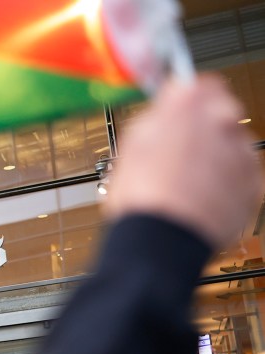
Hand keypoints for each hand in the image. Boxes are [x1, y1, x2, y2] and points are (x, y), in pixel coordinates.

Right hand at [106, 75, 261, 248]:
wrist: (161, 240)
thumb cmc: (142, 195)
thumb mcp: (132, 141)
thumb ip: (158, 115)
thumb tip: (167, 107)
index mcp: (190, 103)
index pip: (200, 82)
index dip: (186, 99)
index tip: (177, 110)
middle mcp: (224, 121)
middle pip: (220, 113)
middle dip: (202, 128)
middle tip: (176, 151)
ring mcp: (243, 154)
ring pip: (232, 145)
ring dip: (215, 157)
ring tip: (185, 181)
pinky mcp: (253, 186)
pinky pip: (241, 176)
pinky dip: (225, 183)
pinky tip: (198, 197)